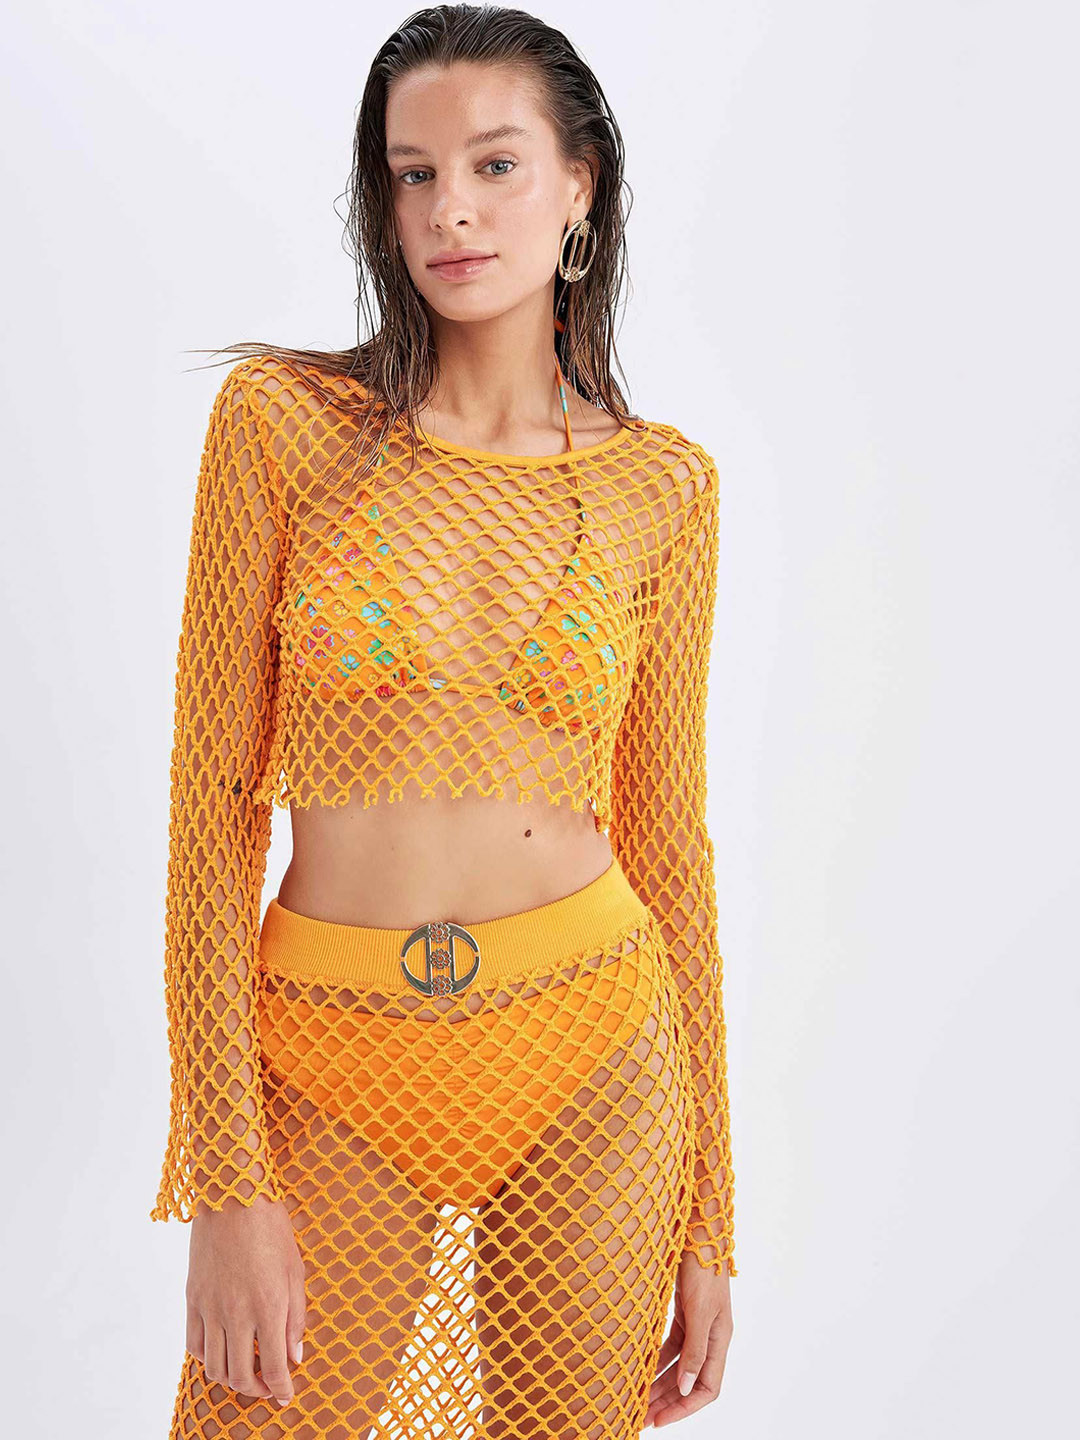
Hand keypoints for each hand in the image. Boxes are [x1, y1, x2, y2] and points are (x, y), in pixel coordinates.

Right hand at [185, 1193, 306, 1406]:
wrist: (232, 1196)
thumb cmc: (271, 1227)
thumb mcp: (296, 1270)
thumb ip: (296, 1317)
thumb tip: (295, 1356)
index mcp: (269, 1306)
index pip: (275, 1367)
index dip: (282, 1388)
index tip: (286, 1395)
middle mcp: (237, 1314)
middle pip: (241, 1376)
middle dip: (257, 1389)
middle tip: (268, 1385)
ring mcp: (211, 1308)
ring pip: (214, 1367)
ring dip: (231, 1379)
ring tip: (246, 1371)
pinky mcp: (192, 1298)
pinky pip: (194, 1344)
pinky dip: (207, 1358)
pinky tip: (222, 1351)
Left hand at [643, 1249, 732, 1427]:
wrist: (698, 1230)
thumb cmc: (703, 1267)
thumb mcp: (700, 1310)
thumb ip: (696, 1349)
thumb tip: (688, 1389)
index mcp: (720, 1340)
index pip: (708, 1389)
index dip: (685, 1408)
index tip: (659, 1420)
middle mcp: (711, 1337)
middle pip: (691, 1382)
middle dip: (668, 1402)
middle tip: (641, 1417)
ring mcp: (698, 1325)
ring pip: (679, 1366)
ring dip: (659, 1384)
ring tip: (636, 1399)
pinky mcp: (684, 1313)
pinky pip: (670, 1346)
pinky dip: (656, 1360)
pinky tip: (639, 1368)